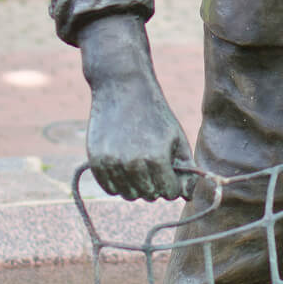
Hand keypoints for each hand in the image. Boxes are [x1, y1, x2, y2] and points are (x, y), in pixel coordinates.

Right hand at [87, 73, 194, 200]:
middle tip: (154, 167)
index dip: (172, 185)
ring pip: (128, 194)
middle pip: (149, 195)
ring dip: (137, 186)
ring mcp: (111, 163)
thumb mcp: (177, 137)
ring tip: (140, 166)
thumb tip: (187, 196)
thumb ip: (186, 169)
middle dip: (156, 185)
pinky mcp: (95, 160)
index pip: (169, 192)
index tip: (171, 174)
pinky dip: (118, 184)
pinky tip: (124, 168)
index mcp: (156, 158)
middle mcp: (132, 164)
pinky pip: (108, 189)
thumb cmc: (155, 114)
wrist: (122, 88)